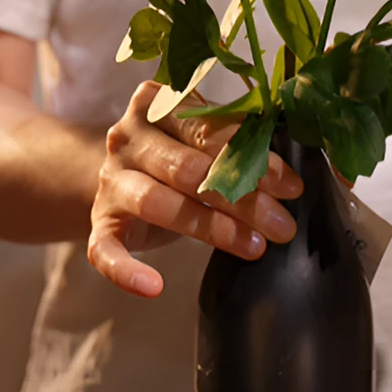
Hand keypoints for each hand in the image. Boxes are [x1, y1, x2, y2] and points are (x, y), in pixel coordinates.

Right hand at [88, 80, 302, 296]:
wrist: (124, 179)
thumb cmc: (179, 157)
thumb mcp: (204, 142)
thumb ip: (237, 147)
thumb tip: (289, 181)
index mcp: (155, 103)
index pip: (209, 131)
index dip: (253, 160)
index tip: (291, 188)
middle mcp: (126, 136)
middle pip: (187, 169)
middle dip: (241, 199)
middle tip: (282, 226)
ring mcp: (110, 180)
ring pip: (158, 203)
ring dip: (211, 229)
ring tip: (254, 247)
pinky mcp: (99, 222)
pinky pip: (105, 250)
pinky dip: (126, 271)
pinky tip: (153, 287)